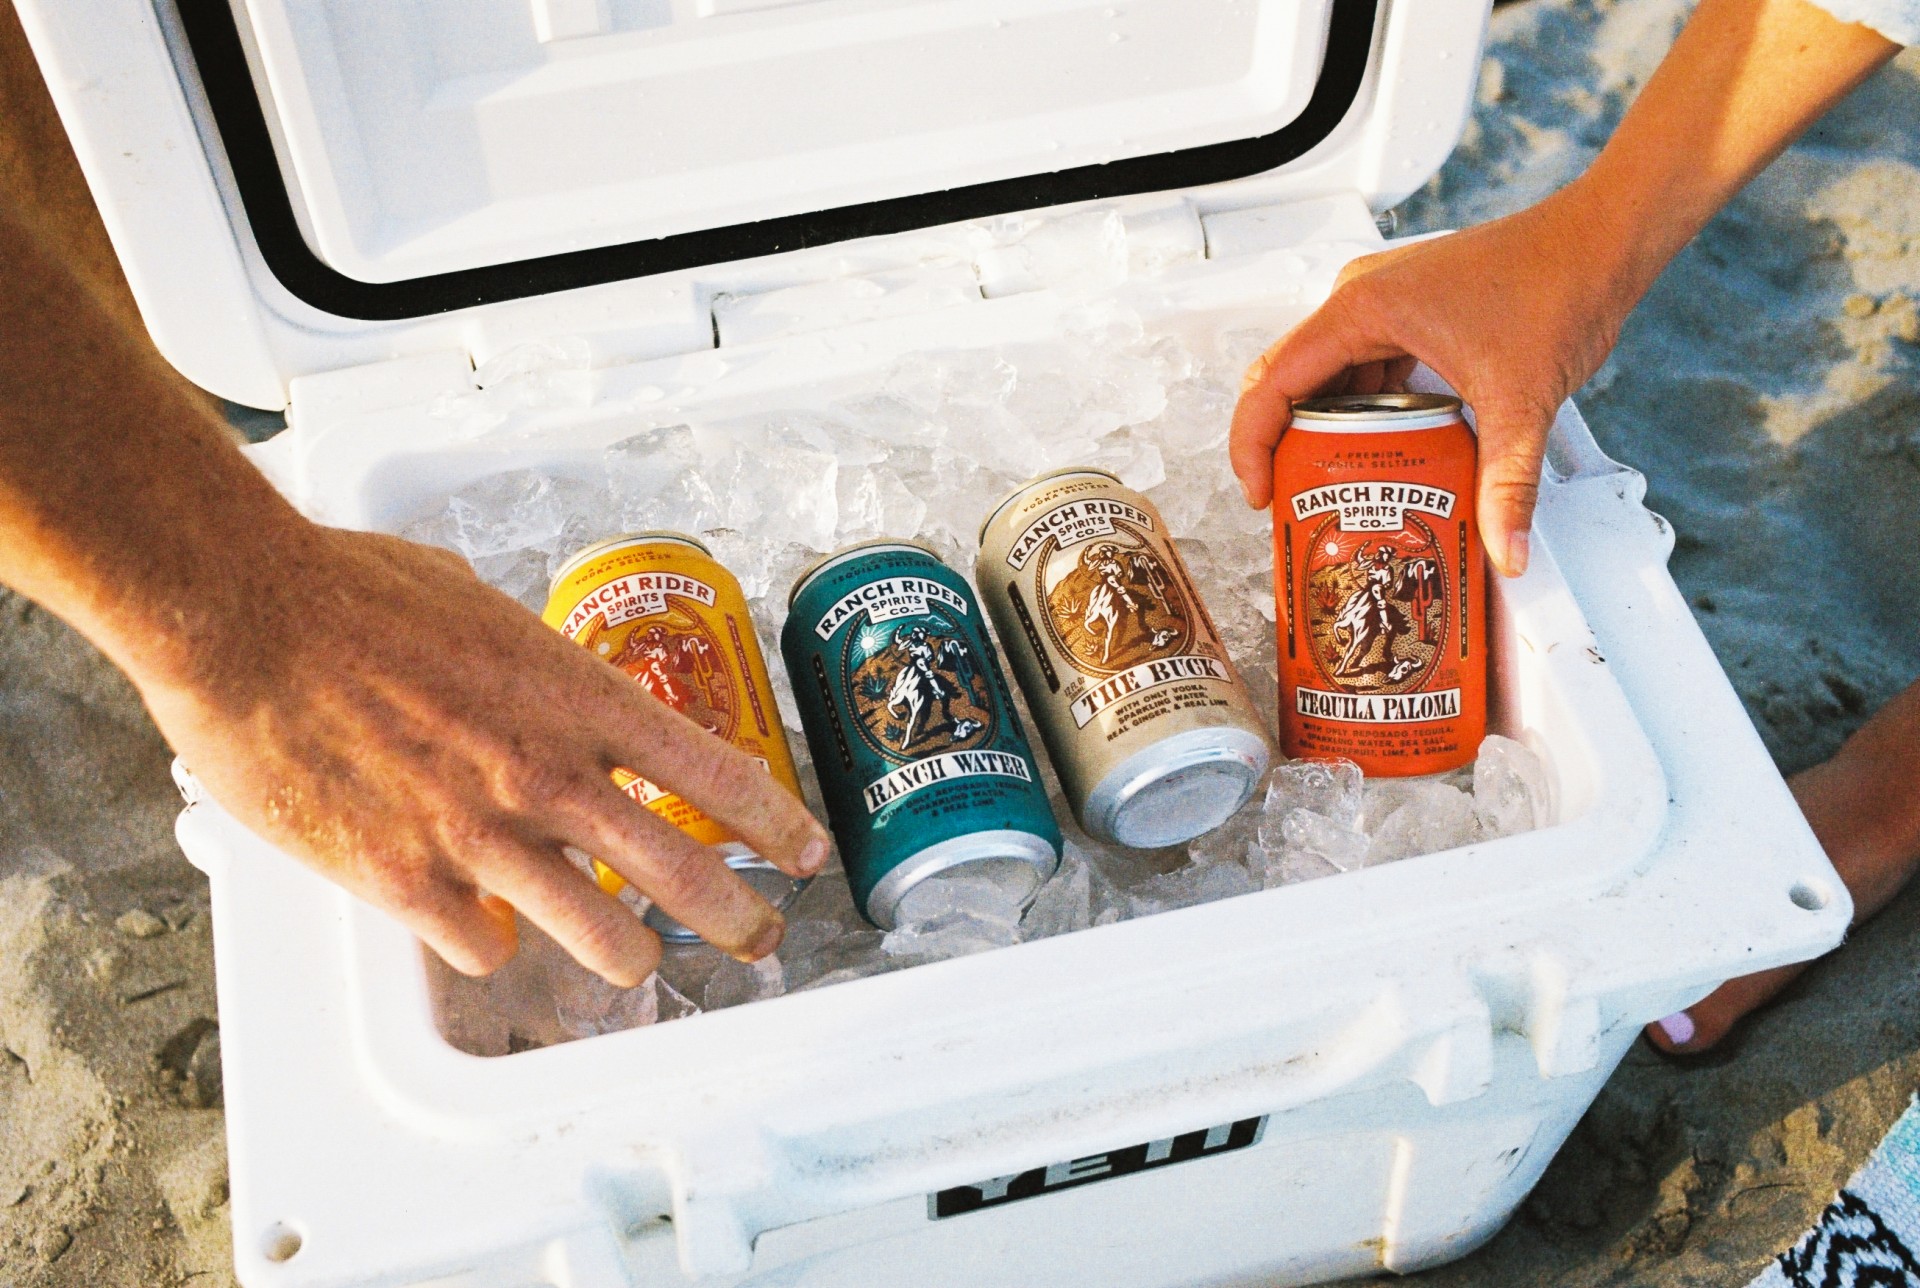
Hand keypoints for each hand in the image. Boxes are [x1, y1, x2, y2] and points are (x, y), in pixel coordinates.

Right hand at [139, 521, 829, 986]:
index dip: (776, 825)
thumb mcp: (483, 607)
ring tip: (634, 958)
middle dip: (739, 920)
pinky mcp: (410, 882)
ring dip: (628, 954)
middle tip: (758, 940)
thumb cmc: (356, 593)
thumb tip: (541, 684)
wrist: (247, 615)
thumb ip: (534, 665)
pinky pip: (486, 948)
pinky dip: (490, 942)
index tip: (805, 853)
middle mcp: (549, 774)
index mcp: (578, 697)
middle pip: (685, 875)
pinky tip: (480, 923)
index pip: (716, 774)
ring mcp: (484, 836)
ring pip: (605, 938)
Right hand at [1229, 186, 1635, 576]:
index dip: (1252, 446)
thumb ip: (1506, 483)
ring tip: (1336, 486)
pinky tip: (1385, 451)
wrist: (1600, 241)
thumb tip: (1503, 549)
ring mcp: (1382, 304)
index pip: (1271, 383)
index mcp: (1361, 309)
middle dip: (1283, 448)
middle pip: (1288, 383)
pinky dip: (1363, 413)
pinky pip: (1362, 370)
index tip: (1263, 494)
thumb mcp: (1520, 400)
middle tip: (1294, 502)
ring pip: (1326, 379)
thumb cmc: (1556, 283)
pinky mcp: (1407, 313)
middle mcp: (1360, 300)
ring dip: (1325, 432)